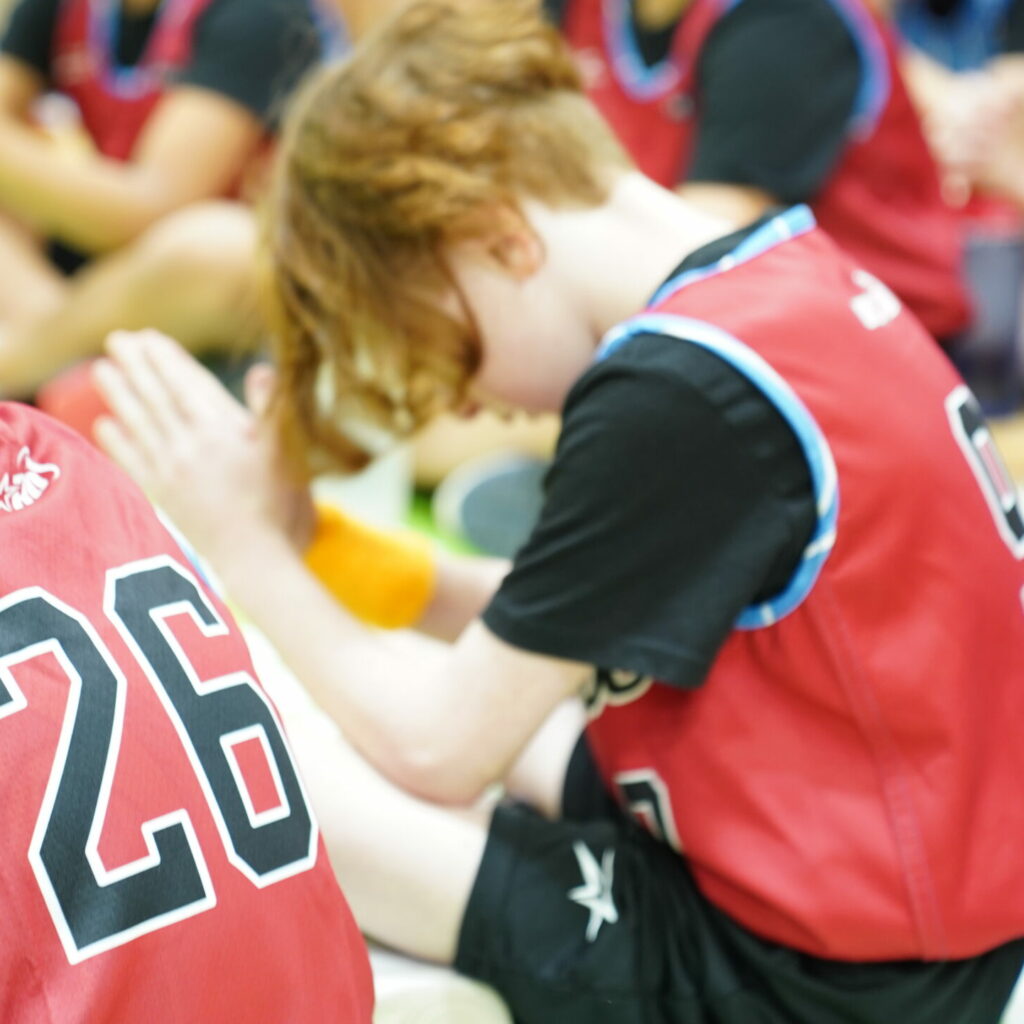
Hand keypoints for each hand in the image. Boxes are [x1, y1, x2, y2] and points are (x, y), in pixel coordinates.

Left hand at [93, 329, 314, 578]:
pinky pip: (130, 463)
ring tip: (101, 370)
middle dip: (135, 367)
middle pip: (156, 398)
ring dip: (118, 395)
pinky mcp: (161, 500)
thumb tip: (261, 370)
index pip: (187, 385)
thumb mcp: (290, 454)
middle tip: (116, 340)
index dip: (166, 359)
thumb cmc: (281, 509)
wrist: (254, 563)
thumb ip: (272, 410)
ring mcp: (171, 473)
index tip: (148, 338)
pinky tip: (104, 426)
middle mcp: (189, 446)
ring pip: (138, 424)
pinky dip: (116, 442)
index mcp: (222, 431)